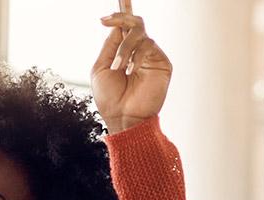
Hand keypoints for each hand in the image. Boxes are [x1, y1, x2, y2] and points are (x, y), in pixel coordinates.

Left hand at [91, 0, 171, 133]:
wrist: (123, 117)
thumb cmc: (110, 98)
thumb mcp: (101, 67)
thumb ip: (110, 45)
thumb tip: (117, 25)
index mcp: (124, 52)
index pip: (125, 28)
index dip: (118, 16)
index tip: (103, 19)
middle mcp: (139, 52)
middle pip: (136, 23)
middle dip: (122, 19)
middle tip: (107, 21)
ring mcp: (151, 57)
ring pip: (140, 34)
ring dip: (125, 48)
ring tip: (118, 67)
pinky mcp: (162, 64)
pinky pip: (149, 47)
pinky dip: (136, 56)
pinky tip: (130, 71)